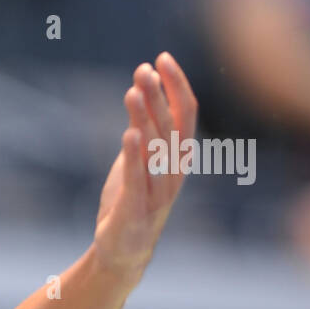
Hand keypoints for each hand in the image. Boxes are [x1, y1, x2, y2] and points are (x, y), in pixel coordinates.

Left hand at [93, 52, 197, 275]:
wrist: (123, 251)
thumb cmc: (133, 201)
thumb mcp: (142, 159)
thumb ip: (146, 127)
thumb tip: (144, 87)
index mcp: (179, 157)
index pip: (186, 113)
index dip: (176, 85)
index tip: (162, 57)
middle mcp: (174, 172)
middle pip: (170, 126)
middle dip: (158, 95)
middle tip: (145, 68)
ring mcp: (157, 192)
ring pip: (155, 149)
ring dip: (145, 117)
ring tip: (133, 90)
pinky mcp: (135, 209)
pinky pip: (136, 178)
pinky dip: (133, 156)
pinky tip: (129, 133)